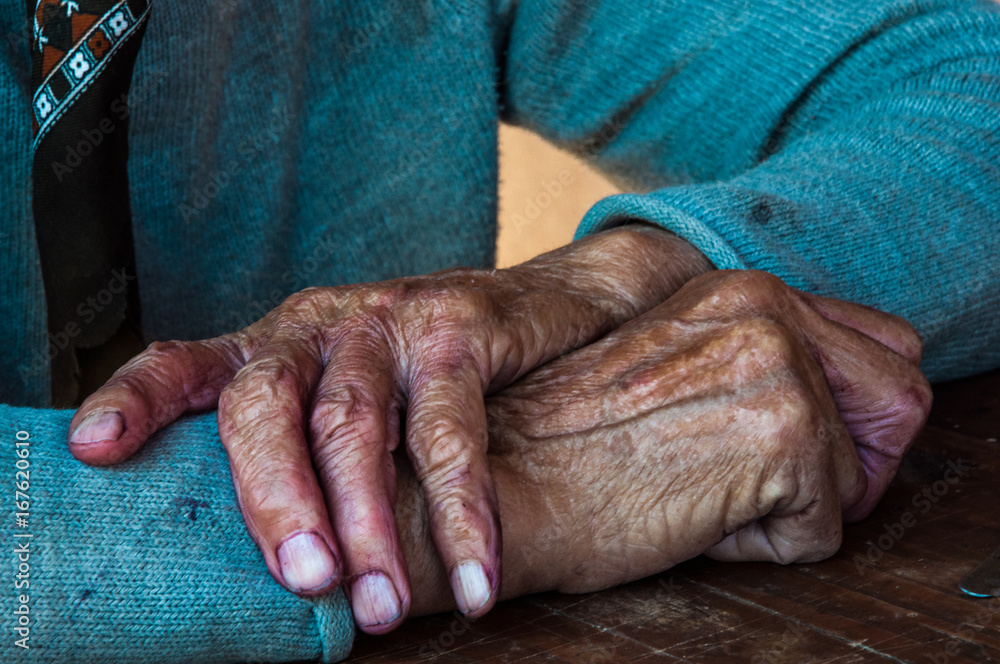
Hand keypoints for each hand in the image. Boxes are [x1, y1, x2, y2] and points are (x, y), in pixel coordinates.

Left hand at [65, 226, 712, 631]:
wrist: (529, 310)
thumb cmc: (419, 378)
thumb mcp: (346, 394)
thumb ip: (304, 450)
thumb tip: (269, 562)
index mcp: (273, 346)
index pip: (185, 362)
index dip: (137, 400)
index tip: (94, 448)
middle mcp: (316, 327)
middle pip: (268, 403)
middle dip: (277, 500)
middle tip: (304, 584)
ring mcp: (385, 324)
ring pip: (355, 421)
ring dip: (367, 521)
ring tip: (380, 606)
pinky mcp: (455, 329)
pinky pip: (453, 430)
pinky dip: (462, 513)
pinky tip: (473, 576)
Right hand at [480, 270, 930, 591]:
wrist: (507, 485)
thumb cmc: (573, 448)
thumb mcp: (673, 371)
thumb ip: (755, 359)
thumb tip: (841, 409)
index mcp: (740, 289)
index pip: (880, 346)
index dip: (848, 416)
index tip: (780, 449)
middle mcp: (767, 308)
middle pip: (899, 400)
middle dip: (845, 461)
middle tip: (753, 479)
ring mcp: (778, 366)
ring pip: (858, 473)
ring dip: (792, 503)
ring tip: (702, 488)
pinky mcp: (782, 436)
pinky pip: (821, 530)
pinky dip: (762, 546)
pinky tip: (692, 517)